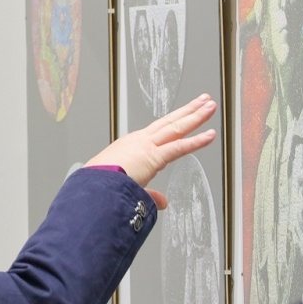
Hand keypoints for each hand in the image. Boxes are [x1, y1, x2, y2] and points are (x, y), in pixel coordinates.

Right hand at [86, 94, 217, 207]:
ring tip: (210, 106)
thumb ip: (149, 194)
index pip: (158, 131)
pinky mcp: (153, 157)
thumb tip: (162, 202)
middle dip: (188, 111)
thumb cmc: (100, 185)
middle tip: (203, 101)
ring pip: (176, 128)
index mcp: (131, 146)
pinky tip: (210, 135)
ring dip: (195, 116)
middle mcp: (140, 141)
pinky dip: (196, 141)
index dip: (173, 123)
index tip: (182, 116)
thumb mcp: (127, 187)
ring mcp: (147, 146)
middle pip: (170, 122)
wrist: (92, 186)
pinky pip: (179, 147)